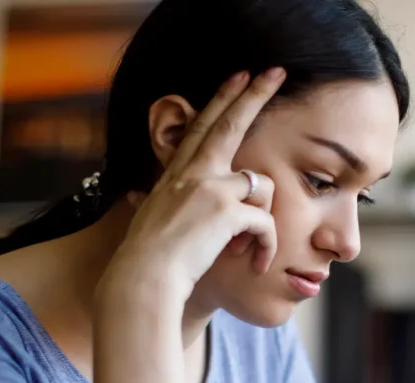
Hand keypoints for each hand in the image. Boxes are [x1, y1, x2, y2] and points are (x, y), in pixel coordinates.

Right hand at [103, 67, 285, 307]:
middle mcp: (193, 172)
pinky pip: (265, 223)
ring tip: (251, 253)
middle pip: (230, 123)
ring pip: (261, 186)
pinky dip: (266, 246)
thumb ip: (154, 200)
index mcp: (177, 173)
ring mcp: (210, 187)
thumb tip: (138, 195)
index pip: (202, 125)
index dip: (221, 99)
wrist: (144, 278)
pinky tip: (256, 264)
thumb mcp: (149, 217)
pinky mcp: (227, 210)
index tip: (239, 76)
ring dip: (264, 224)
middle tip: (276, 72)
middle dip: (255, 94)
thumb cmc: (148, 258)